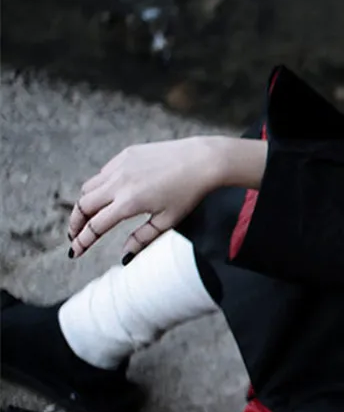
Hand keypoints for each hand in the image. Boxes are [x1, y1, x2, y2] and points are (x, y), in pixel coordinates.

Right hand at [68, 136, 229, 261]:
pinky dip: (98, 187)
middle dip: (75, 224)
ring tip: (87, 219)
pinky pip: (103, 173)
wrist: (202, 160)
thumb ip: (142, 239)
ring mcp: (120, 166)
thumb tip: (124, 257)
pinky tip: (106, 197)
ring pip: (89, 187)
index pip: (96, 226)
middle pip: (83, 205)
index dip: (82, 241)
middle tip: (74, 236)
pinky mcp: (125, 154)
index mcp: (129, 202)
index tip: (75, 252)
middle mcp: (119, 182)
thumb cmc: (189, 194)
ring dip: (83, 204)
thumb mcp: (167, 221)